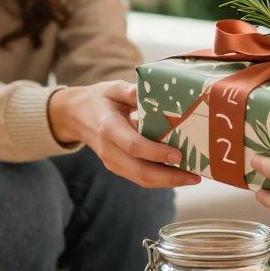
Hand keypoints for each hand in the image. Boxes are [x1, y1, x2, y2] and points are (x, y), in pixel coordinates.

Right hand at [48, 81, 200, 187]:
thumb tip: (154, 93)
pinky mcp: (116, 167)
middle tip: (194, 176)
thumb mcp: (113, 88)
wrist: (75, 116)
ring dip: (167, 182)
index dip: (156, 153)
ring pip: (141, 179)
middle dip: (169, 177)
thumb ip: (131, 91)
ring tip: (192, 179)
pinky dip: (159, 180)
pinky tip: (178, 176)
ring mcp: (111, 162)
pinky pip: (139, 178)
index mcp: (108, 127)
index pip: (133, 146)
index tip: (178, 154)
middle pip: (140, 171)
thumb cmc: (99, 99)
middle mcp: (108, 149)